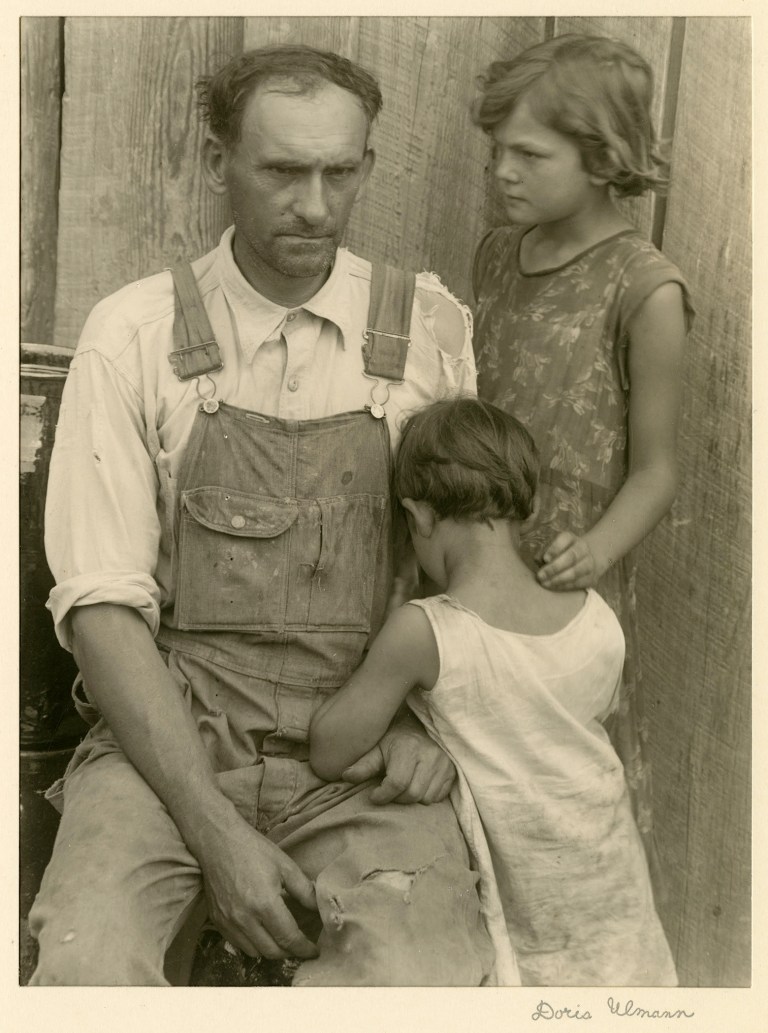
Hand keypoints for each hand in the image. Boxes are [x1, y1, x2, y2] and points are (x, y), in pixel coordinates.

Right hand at [199, 815, 318, 959]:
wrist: (218, 842)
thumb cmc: (253, 850)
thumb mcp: (285, 866)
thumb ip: (304, 891)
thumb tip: (319, 909)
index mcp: (265, 904)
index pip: (289, 938)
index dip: (304, 948)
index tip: (314, 951)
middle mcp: (245, 919)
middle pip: (272, 951)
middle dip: (290, 952)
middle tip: (301, 945)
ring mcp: (228, 922)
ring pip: (254, 952)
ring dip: (271, 951)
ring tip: (282, 940)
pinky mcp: (217, 921)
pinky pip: (238, 944)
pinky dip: (253, 945)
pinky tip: (261, 933)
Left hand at [341, 714, 455, 804]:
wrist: (425, 725)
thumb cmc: (397, 738)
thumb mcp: (378, 747)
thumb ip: (364, 764)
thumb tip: (345, 777)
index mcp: (408, 748)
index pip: (396, 783)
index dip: (382, 795)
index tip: (374, 795)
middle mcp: (429, 756)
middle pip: (411, 794)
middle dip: (397, 797)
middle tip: (389, 791)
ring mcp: (444, 764)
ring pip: (425, 798)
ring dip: (412, 798)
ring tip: (403, 787)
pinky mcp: (452, 771)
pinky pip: (438, 797)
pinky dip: (426, 796)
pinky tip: (418, 785)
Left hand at [536, 531, 604, 589]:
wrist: (586, 559)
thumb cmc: (560, 554)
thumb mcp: (551, 548)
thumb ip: (543, 552)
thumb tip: (538, 560)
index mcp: (571, 538)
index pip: (565, 539)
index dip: (555, 549)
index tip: (545, 559)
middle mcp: (582, 548)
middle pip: (571, 556)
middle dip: (554, 567)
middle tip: (540, 576)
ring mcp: (589, 562)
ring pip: (576, 571)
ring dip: (559, 579)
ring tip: (545, 583)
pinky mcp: (592, 577)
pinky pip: (579, 582)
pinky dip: (565, 586)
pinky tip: (554, 587)